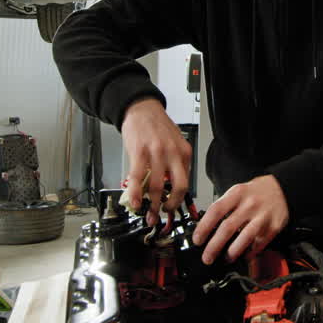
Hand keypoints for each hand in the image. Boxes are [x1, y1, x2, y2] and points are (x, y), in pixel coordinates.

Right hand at [120, 97, 191, 224]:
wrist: (142, 108)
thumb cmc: (157, 126)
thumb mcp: (175, 143)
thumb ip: (175, 163)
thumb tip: (171, 186)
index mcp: (184, 152)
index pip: (187, 181)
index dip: (180, 199)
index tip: (173, 208)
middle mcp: (173, 153)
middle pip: (179, 187)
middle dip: (172, 206)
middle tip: (163, 214)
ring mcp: (156, 153)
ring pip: (158, 186)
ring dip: (152, 204)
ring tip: (148, 213)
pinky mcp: (139, 152)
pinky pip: (138, 178)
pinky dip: (136, 193)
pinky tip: (135, 202)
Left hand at [192, 175, 288, 264]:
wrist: (282, 189)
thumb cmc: (256, 192)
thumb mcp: (237, 192)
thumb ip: (224, 207)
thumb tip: (205, 228)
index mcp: (237, 194)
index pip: (216, 210)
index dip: (204, 227)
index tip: (197, 240)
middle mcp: (249, 205)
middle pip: (227, 227)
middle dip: (214, 246)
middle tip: (207, 257)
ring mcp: (262, 216)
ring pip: (244, 237)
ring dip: (232, 252)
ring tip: (226, 258)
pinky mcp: (273, 227)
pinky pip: (259, 244)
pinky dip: (250, 253)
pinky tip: (244, 256)